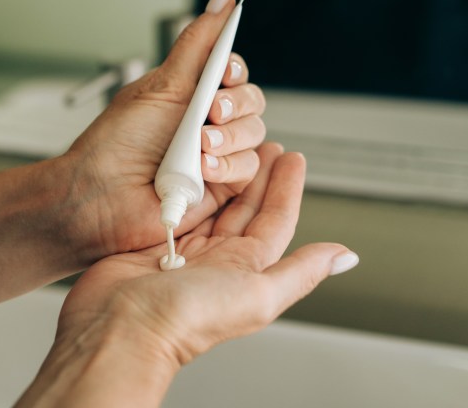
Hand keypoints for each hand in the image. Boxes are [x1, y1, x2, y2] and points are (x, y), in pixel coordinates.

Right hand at [58, 145, 355, 373]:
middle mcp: (217, 259)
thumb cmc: (187, 318)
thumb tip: (345, 257)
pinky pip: (176, 206)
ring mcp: (183, 249)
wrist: (123, 325)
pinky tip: (186, 165)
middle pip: (244, 207)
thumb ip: (300, 272)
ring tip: (229, 146)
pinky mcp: (152, 240)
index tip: (292, 157)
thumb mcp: (257, 294)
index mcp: (245, 269)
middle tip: (263, 142)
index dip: (286, 187)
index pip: (275, 220)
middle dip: (256, 174)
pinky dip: (184, 184)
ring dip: (222, 175)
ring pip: (211, 203)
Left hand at [60, 0, 265, 262]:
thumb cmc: (116, 144)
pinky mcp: (221, 187)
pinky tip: (202, 168)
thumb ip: (199, 43)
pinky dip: (228, 165)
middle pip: (250, 101)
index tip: (223, 73)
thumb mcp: (161, 84)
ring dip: (229, 136)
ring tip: (198, 144)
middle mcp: (204, 122)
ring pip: (254, 134)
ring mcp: (214, 154)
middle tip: (209, 112)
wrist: (98, 197)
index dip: (233, 71)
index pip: (231, 73)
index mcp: (188, 94)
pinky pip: (249, 169)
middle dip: (234, 104)